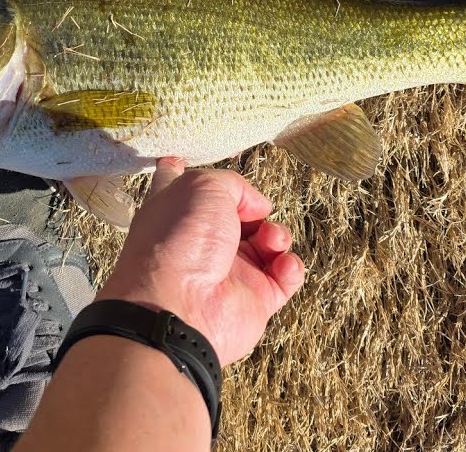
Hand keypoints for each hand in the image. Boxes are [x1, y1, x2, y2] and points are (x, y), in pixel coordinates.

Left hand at [96, 157, 306, 365]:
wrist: (181, 305)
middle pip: (237, 215)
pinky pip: (284, 278)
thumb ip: (234, 185)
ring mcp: (231, 271)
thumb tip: (257, 208)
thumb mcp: (203, 186)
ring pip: (267, 243)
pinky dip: (290, 267)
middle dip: (254, 208)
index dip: (177, 169)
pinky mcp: (256, 299)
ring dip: (277, 235)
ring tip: (270, 239)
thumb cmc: (180, 238)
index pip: (176, 184)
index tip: (175, 159)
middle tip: (254, 212)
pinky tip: (282, 263)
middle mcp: (202, 240)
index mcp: (178, 210)